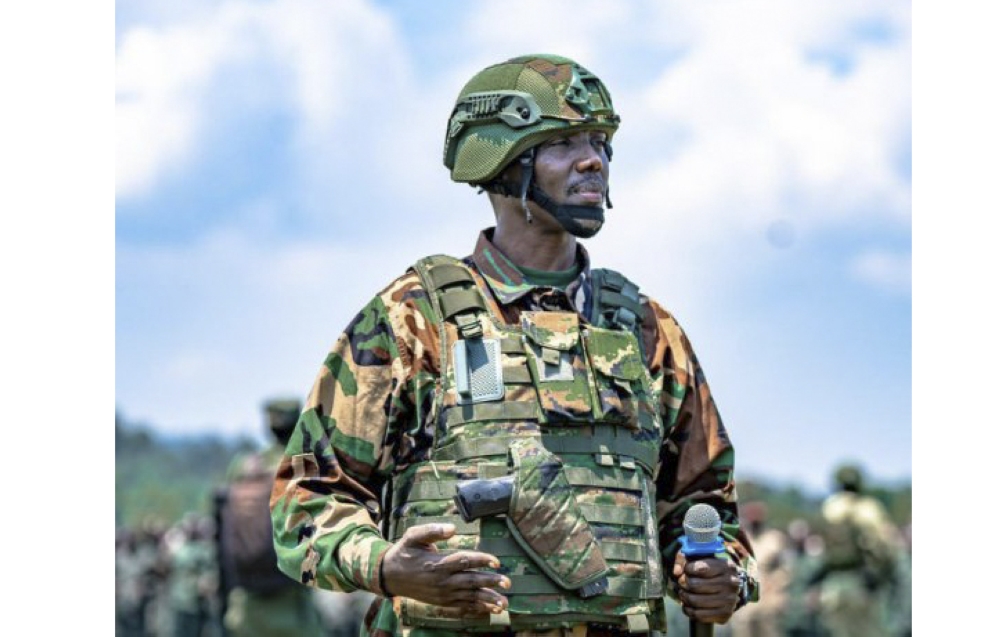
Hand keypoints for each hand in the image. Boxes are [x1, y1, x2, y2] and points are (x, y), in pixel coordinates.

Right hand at [381, 523, 509, 615]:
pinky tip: (491, 609)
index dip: (482, 560)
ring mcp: (443, 593)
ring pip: (469, 596)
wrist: (389, 575)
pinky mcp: (442, 601)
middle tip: (507, 583)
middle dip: (490, 582)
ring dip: (487, 599)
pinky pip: (462, 605)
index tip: (496, 561)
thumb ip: (432, 530)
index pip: (464, 561)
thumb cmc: (404, 551)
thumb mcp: (413, 536)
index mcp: (438, 563)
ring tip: (504, 602)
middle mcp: (442, 580)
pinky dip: (477, 608)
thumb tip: (452, 528)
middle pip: (470, 581)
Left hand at [671, 553, 741, 623]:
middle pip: (695, 585)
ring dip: (684, 597)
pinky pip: (698, 615)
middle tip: (681, 582)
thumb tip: (676, 572)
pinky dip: (688, 610)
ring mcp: (729, 600)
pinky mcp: (725, 614)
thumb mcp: (700, 559)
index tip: (686, 570)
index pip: (701, 569)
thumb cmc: (710, 570)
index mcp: (726, 566)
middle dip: (683, 583)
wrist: (728, 588)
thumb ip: (684, 559)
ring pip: (694, 601)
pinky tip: (688, 604)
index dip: (687, 569)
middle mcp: (731, 583)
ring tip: (683, 592)